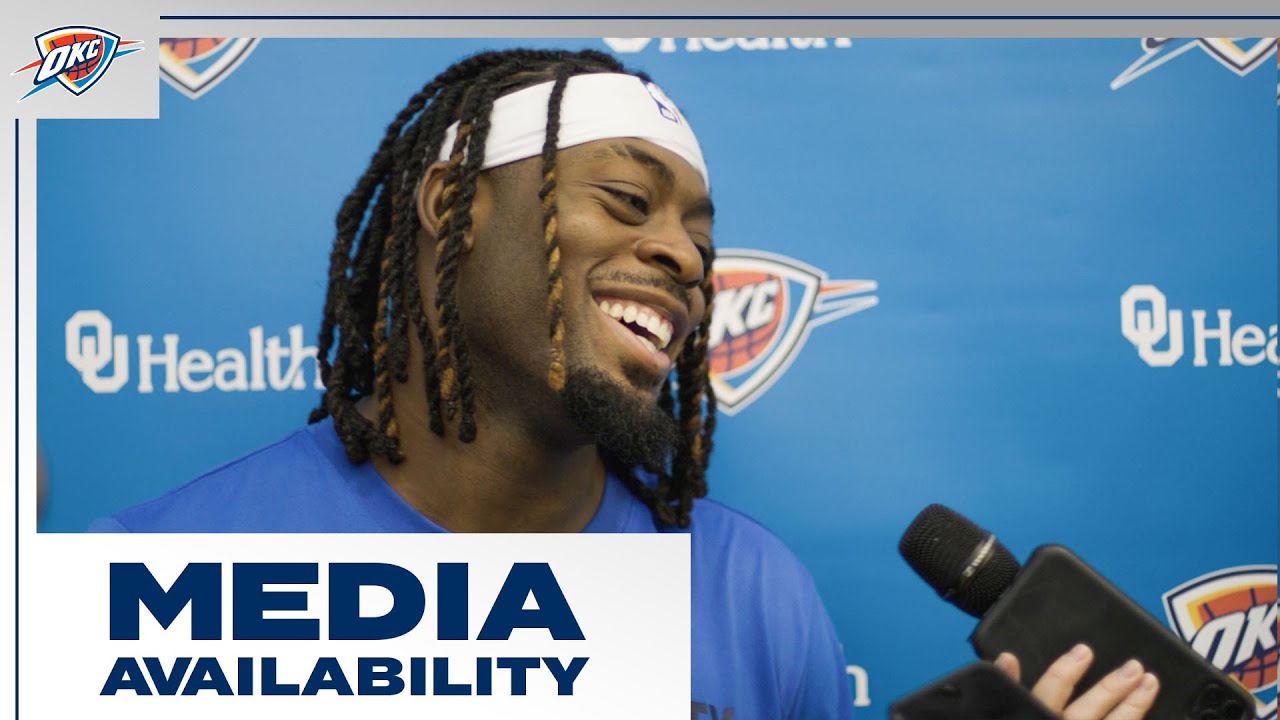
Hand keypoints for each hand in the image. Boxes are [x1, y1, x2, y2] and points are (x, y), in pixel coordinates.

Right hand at [994, 644, 1158, 719]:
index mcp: (1035, 718)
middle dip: (1113, 687)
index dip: (1067, 670)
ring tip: (1149, 684)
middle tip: (1134, 667)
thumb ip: (1006, 688)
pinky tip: (1143, 718)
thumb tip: (1008, 658)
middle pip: (1090, 708)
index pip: (1051, 690)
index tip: (1084, 651)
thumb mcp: (1001, 715)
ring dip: (1133, 707)